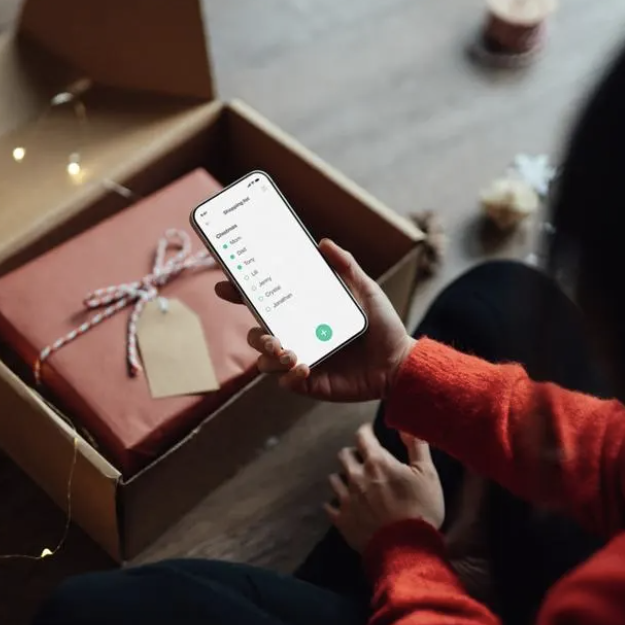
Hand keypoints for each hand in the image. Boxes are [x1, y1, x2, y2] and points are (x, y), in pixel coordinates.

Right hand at [215, 238, 415, 400]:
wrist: (399, 362)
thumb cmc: (381, 325)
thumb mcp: (365, 289)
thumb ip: (345, 266)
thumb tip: (323, 242)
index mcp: (302, 313)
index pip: (263, 303)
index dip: (240, 294)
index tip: (225, 286)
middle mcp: (297, 336)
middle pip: (257, 335)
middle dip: (256, 334)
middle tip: (270, 333)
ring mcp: (301, 360)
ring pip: (265, 360)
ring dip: (270, 355)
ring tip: (288, 351)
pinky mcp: (309, 382)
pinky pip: (286, 381)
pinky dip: (289, 375)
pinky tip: (304, 366)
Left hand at [326, 424, 443, 552]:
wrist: (405, 549)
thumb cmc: (421, 508)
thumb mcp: (428, 474)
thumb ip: (417, 446)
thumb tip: (405, 426)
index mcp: (377, 462)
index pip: (362, 436)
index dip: (365, 431)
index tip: (369, 432)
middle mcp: (356, 476)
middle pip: (344, 455)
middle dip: (353, 453)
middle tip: (362, 458)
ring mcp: (345, 498)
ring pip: (334, 478)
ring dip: (343, 476)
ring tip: (352, 481)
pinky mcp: (341, 519)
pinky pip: (329, 505)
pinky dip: (335, 502)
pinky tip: (342, 504)